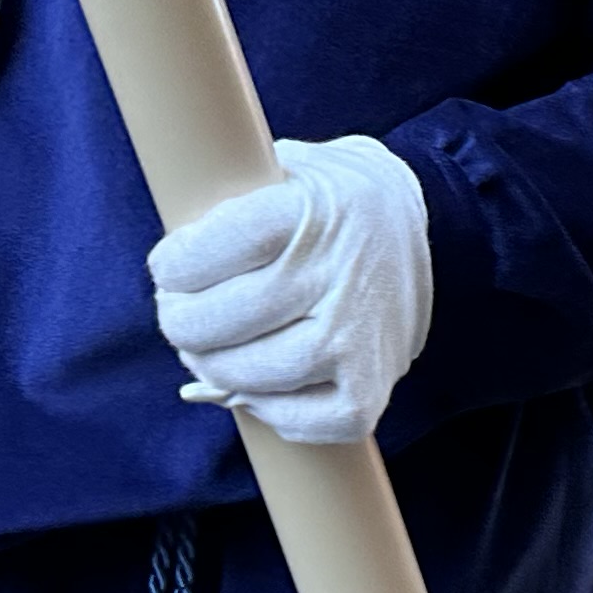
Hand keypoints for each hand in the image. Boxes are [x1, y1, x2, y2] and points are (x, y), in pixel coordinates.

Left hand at [149, 135, 432, 446]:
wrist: (424, 219)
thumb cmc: (326, 203)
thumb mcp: (282, 171)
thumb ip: (228, 207)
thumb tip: (170, 282)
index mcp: (312, 207)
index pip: (213, 249)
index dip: (174, 267)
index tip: (168, 268)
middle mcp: (340, 270)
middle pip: (223, 318)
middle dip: (181, 323)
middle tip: (178, 316)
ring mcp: (360, 330)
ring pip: (256, 374)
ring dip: (215, 369)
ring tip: (207, 353)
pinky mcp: (375, 378)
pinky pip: (312, 421)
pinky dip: (273, 412)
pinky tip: (260, 387)